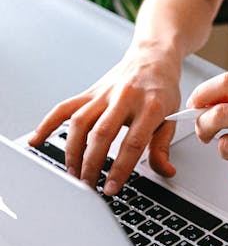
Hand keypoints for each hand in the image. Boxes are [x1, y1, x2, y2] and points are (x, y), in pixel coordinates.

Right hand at [28, 42, 181, 194]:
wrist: (152, 57)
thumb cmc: (162, 90)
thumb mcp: (171, 119)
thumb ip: (163, 147)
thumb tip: (165, 171)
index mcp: (150, 106)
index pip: (132, 143)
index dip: (120, 169)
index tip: (111, 188)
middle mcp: (124, 98)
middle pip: (101, 134)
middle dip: (91, 164)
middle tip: (88, 185)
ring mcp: (103, 94)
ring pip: (80, 122)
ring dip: (72, 151)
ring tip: (73, 174)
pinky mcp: (89, 92)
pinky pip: (64, 108)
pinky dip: (48, 124)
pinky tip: (37, 141)